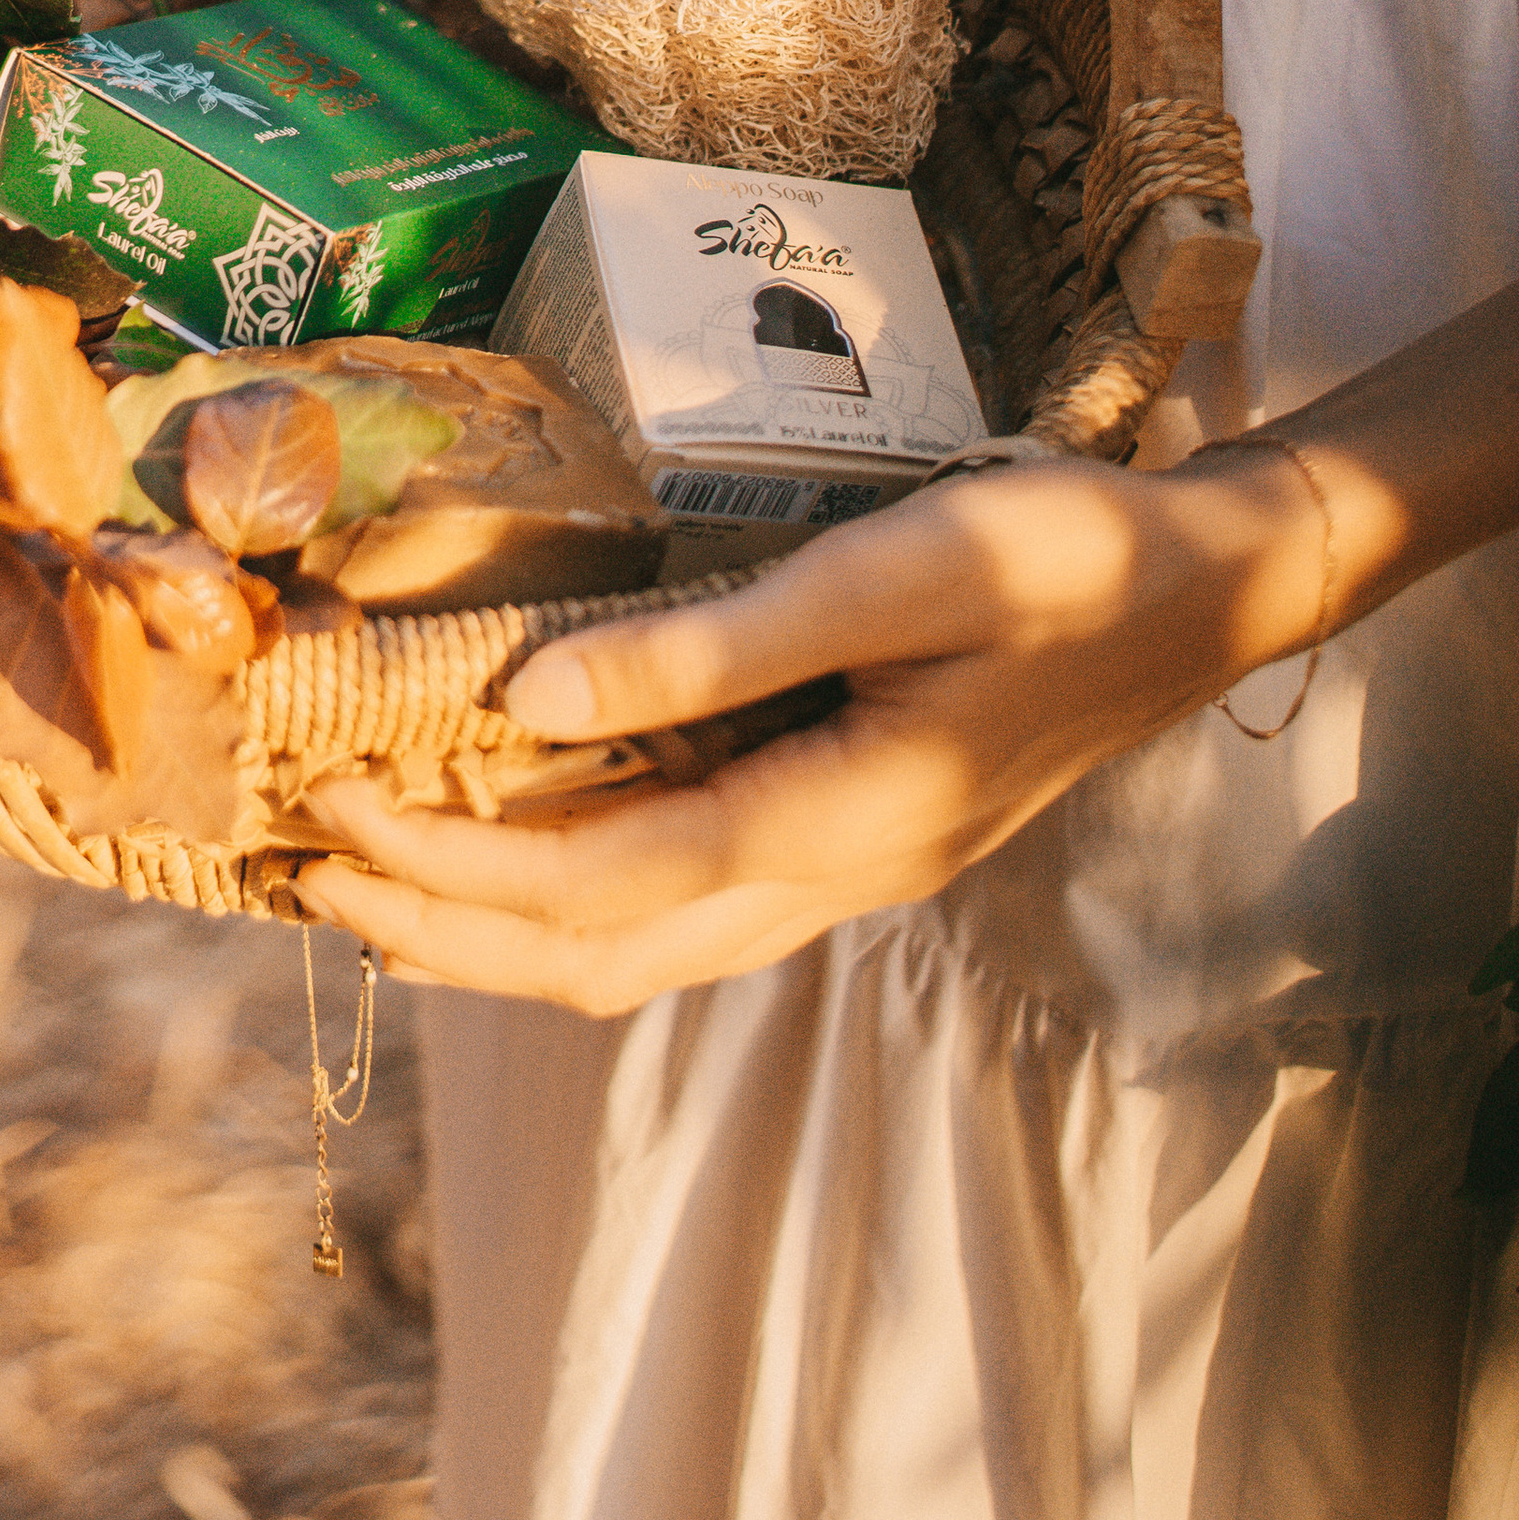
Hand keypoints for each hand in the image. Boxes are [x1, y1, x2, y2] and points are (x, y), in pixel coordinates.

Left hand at [296, 447, 1327, 1010]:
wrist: (1212, 592)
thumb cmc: (1068, 560)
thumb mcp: (897, 572)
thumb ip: (714, 646)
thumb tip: (528, 702)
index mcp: (837, 827)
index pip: (595, 885)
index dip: (448, 866)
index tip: (330, 804)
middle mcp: (833, 883)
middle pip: (599, 959)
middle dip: (440, 930)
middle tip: (305, 872)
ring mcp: (849, 877)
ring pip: (638, 955)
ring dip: (497, 934)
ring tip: (376, 883)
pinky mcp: (855, 842)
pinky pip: (681, 910)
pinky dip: (573, 897)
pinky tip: (523, 838)